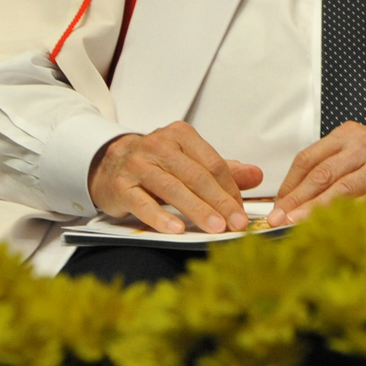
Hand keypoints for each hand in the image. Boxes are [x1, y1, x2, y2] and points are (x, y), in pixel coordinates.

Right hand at [88, 122, 263, 234]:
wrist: (108, 163)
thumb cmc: (156, 164)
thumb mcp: (189, 161)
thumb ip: (222, 169)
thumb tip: (257, 175)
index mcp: (180, 136)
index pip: (212, 163)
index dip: (230, 189)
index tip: (242, 212)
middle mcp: (159, 146)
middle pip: (196, 176)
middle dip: (220, 201)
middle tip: (237, 223)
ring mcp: (138, 165)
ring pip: (173, 189)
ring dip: (197, 210)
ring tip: (216, 228)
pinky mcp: (121, 186)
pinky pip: (143, 203)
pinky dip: (161, 217)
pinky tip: (177, 229)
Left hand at [266, 122, 365, 226]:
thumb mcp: (360, 152)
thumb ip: (331, 168)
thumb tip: (290, 202)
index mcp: (349, 135)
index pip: (309, 159)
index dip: (290, 185)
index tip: (276, 207)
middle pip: (322, 174)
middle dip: (297, 200)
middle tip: (278, 220)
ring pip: (343, 190)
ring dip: (316, 211)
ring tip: (297, 225)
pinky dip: (349, 218)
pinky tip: (334, 230)